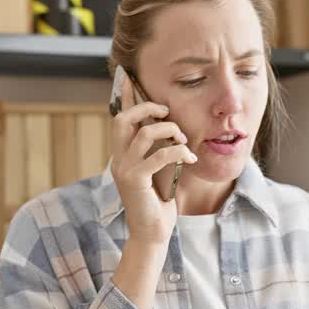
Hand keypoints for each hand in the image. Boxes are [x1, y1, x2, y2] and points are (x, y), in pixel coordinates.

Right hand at [109, 76, 196, 245]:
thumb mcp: (159, 170)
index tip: (128, 75)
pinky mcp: (135, 180)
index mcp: (122, 154)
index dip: (125, 96)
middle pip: (123, 118)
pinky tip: (190, 159)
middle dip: (146, 107)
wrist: (152, 233)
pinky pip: (159, 155)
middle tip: (166, 110)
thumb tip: (172, 128)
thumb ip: (159, 149)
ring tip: (183, 139)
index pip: (121, 118)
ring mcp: (124, 169)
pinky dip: (179, 152)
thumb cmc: (158, 203)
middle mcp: (118, 158)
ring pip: (144, 132)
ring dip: (169, 130)